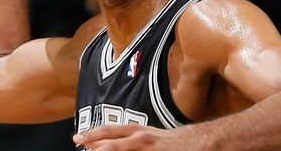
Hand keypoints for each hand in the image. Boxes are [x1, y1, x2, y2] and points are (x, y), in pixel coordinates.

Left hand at [73, 124, 202, 150]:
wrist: (201, 141)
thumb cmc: (173, 142)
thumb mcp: (150, 137)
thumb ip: (131, 141)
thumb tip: (109, 145)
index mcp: (138, 131)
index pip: (111, 131)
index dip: (94, 134)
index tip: (79, 138)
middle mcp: (142, 137)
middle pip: (113, 142)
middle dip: (95, 144)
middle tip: (79, 143)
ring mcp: (150, 148)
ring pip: (121, 149)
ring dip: (107, 150)